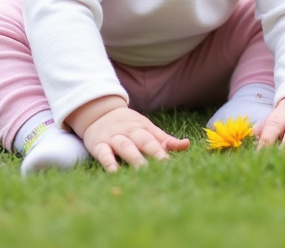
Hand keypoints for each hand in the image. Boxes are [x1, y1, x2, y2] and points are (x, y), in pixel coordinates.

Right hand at [66, 96, 190, 171]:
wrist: (98, 111)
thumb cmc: (127, 124)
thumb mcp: (146, 128)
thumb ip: (165, 139)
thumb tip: (187, 144)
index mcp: (142, 127)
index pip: (155, 138)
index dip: (164, 151)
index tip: (172, 163)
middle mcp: (129, 131)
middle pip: (143, 141)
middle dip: (153, 153)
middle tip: (162, 167)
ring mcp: (114, 137)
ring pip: (125, 146)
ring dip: (134, 158)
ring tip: (142, 171)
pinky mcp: (98, 144)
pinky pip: (103, 153)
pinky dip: (108, 162)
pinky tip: (114, 172)